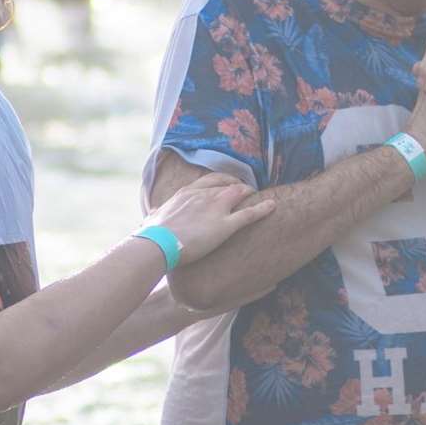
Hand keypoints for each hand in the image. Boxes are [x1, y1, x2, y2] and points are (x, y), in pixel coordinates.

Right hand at [146, 172, 274, 264]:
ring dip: (250, 195)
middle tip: (247, 192)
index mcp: (187, 192)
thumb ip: (157, 215)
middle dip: (239, 187)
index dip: (223, 182)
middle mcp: (204, 195)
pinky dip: (263, 209)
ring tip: (259, 196)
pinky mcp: (225, 225)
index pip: (211, 180)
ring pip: (240, 194)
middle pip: (229, 185)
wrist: (157, 244)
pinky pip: (249, 214)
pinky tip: (273, 206)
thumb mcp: (153, 219)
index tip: (229, 184)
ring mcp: (216, 208)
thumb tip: (151, 217)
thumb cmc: (151, 235)